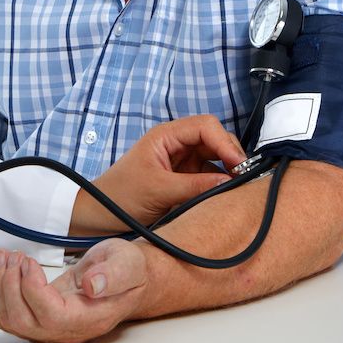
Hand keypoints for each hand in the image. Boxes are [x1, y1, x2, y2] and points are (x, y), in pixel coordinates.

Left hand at [0, 239, 147, 342]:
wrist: (125, 280)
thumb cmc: (127, 272)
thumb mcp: (128, 264)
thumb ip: (114, 275)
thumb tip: (93, 286)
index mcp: (90, 319)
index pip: (50, 316)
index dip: (32, 289)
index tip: (29, 262)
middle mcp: (67, 331)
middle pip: (22, 322)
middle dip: (9, 285)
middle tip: (13, 256)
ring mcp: (50, 329)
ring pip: (9, 321)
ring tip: (5, 257)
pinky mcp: (37, 320)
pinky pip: (6, 316)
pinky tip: (2, 269)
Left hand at [71, 115, 246, 234]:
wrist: (99, 216)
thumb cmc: (120, 196)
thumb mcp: (159, 190)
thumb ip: (196, 186)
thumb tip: (229, 183)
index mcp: (166, 136)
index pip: (206, 126)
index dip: (225, 142)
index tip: (238, 164)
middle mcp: (176, 144)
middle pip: (215, 139)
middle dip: (231, 154)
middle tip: (243, 177)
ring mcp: (181, 161)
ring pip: (216, 158)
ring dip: (228, 169)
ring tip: (238, 187)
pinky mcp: (184, 179)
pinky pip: (209, 176)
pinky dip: (220, 183)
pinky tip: (226, 194)